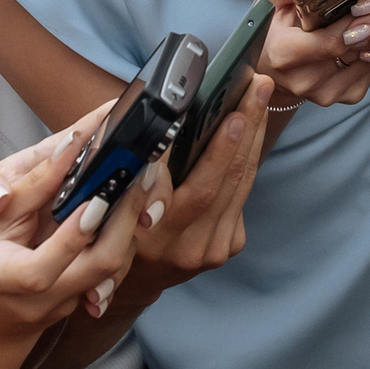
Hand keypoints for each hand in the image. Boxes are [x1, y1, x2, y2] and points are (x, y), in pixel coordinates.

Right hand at [0, 113, 153, 362]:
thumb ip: (32, 187)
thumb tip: (69, 147)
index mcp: (10, 279)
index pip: (46, 266)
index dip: (74, 233)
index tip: (96, 198)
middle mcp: (44, 299)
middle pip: (100, 266)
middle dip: (125, 217)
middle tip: (137, 174)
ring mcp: (69, 303)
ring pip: (116, 268)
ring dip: (131, 223)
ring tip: (139, 182)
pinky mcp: (86, 298)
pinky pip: (114, 268)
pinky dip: (124, 237)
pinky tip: (128, 207)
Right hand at [114, 73, 274, 310]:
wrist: (134, 281)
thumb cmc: (114, 230)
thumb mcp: (111, 207)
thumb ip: (136, 174)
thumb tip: (165, 122)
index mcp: (155, 238)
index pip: (198, 191)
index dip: (217, 152)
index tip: (230, 114)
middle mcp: (189, 248)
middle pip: (228, 181)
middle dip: (245, 128)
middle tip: (257, 87)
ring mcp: (212, 250)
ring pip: (241, 185)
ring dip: (253, 137)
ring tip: (259, 96)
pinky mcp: (227, 246)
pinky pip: (241, 196)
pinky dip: (246, 159)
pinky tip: (250, 128)